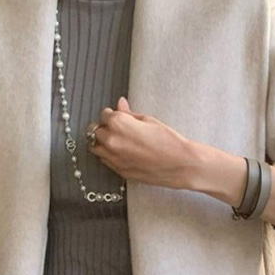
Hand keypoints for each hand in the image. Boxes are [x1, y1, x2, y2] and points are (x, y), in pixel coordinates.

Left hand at [90, 98, 204, 190]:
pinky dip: (107, 154)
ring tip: (117, 140)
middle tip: (117, 127)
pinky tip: (121, 151)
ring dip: (102, 142)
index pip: (104, 114)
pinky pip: (104, 160)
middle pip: (96, 130)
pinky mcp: (118, 170)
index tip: (117, 114)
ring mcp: (113, 157)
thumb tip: (120, 104)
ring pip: (95, 147)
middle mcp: (111, 141)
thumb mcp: (148, 120)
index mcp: (118, 123)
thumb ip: (129, 113)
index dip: (112, 113)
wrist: (180, 164)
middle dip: (105, 127)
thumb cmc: (168, 141)